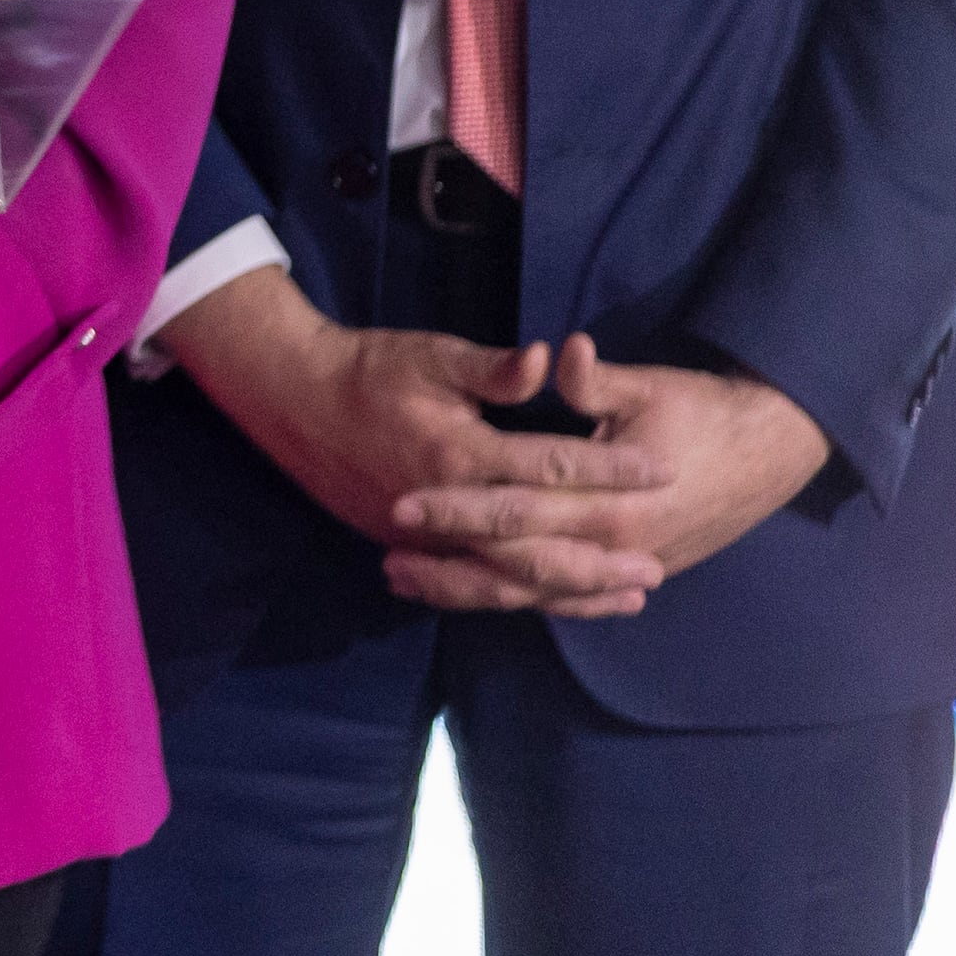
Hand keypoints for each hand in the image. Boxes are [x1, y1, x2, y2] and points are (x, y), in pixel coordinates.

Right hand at [160, 268, 675, 617]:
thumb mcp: (431, 355)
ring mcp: (427, 538)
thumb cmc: (368, 369)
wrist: (294, 400)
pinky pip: (477, 587)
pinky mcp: (411, 550)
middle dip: (602, 559)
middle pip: (539, 546)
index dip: (610, 468)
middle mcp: (448, 508)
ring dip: (573, 591)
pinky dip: (524, 598)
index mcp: (459, 453)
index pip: (552, 467)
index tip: (662, 469)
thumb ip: (494, 369)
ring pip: (510, 581)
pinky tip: (561, 601)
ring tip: (626, 596)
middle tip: (656, 567)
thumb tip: (550, 360)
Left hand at [382, 334, 832, 612]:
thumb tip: (560, 351)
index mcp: (611, 502)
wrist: (771, 452)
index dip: (460, 509)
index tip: (405, 505)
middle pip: (517, 564)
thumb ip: (594, 381)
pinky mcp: (634, 573)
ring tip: (411, 583)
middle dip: (451, 562)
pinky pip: (566, 598)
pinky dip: (519, 599)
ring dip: (473, 591)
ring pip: (536, 593)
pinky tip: (477, 596)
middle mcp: (614, 548)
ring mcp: (625, 568)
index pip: (518, 510)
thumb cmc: (704, 412)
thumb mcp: (649, 387)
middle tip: (389, 558)